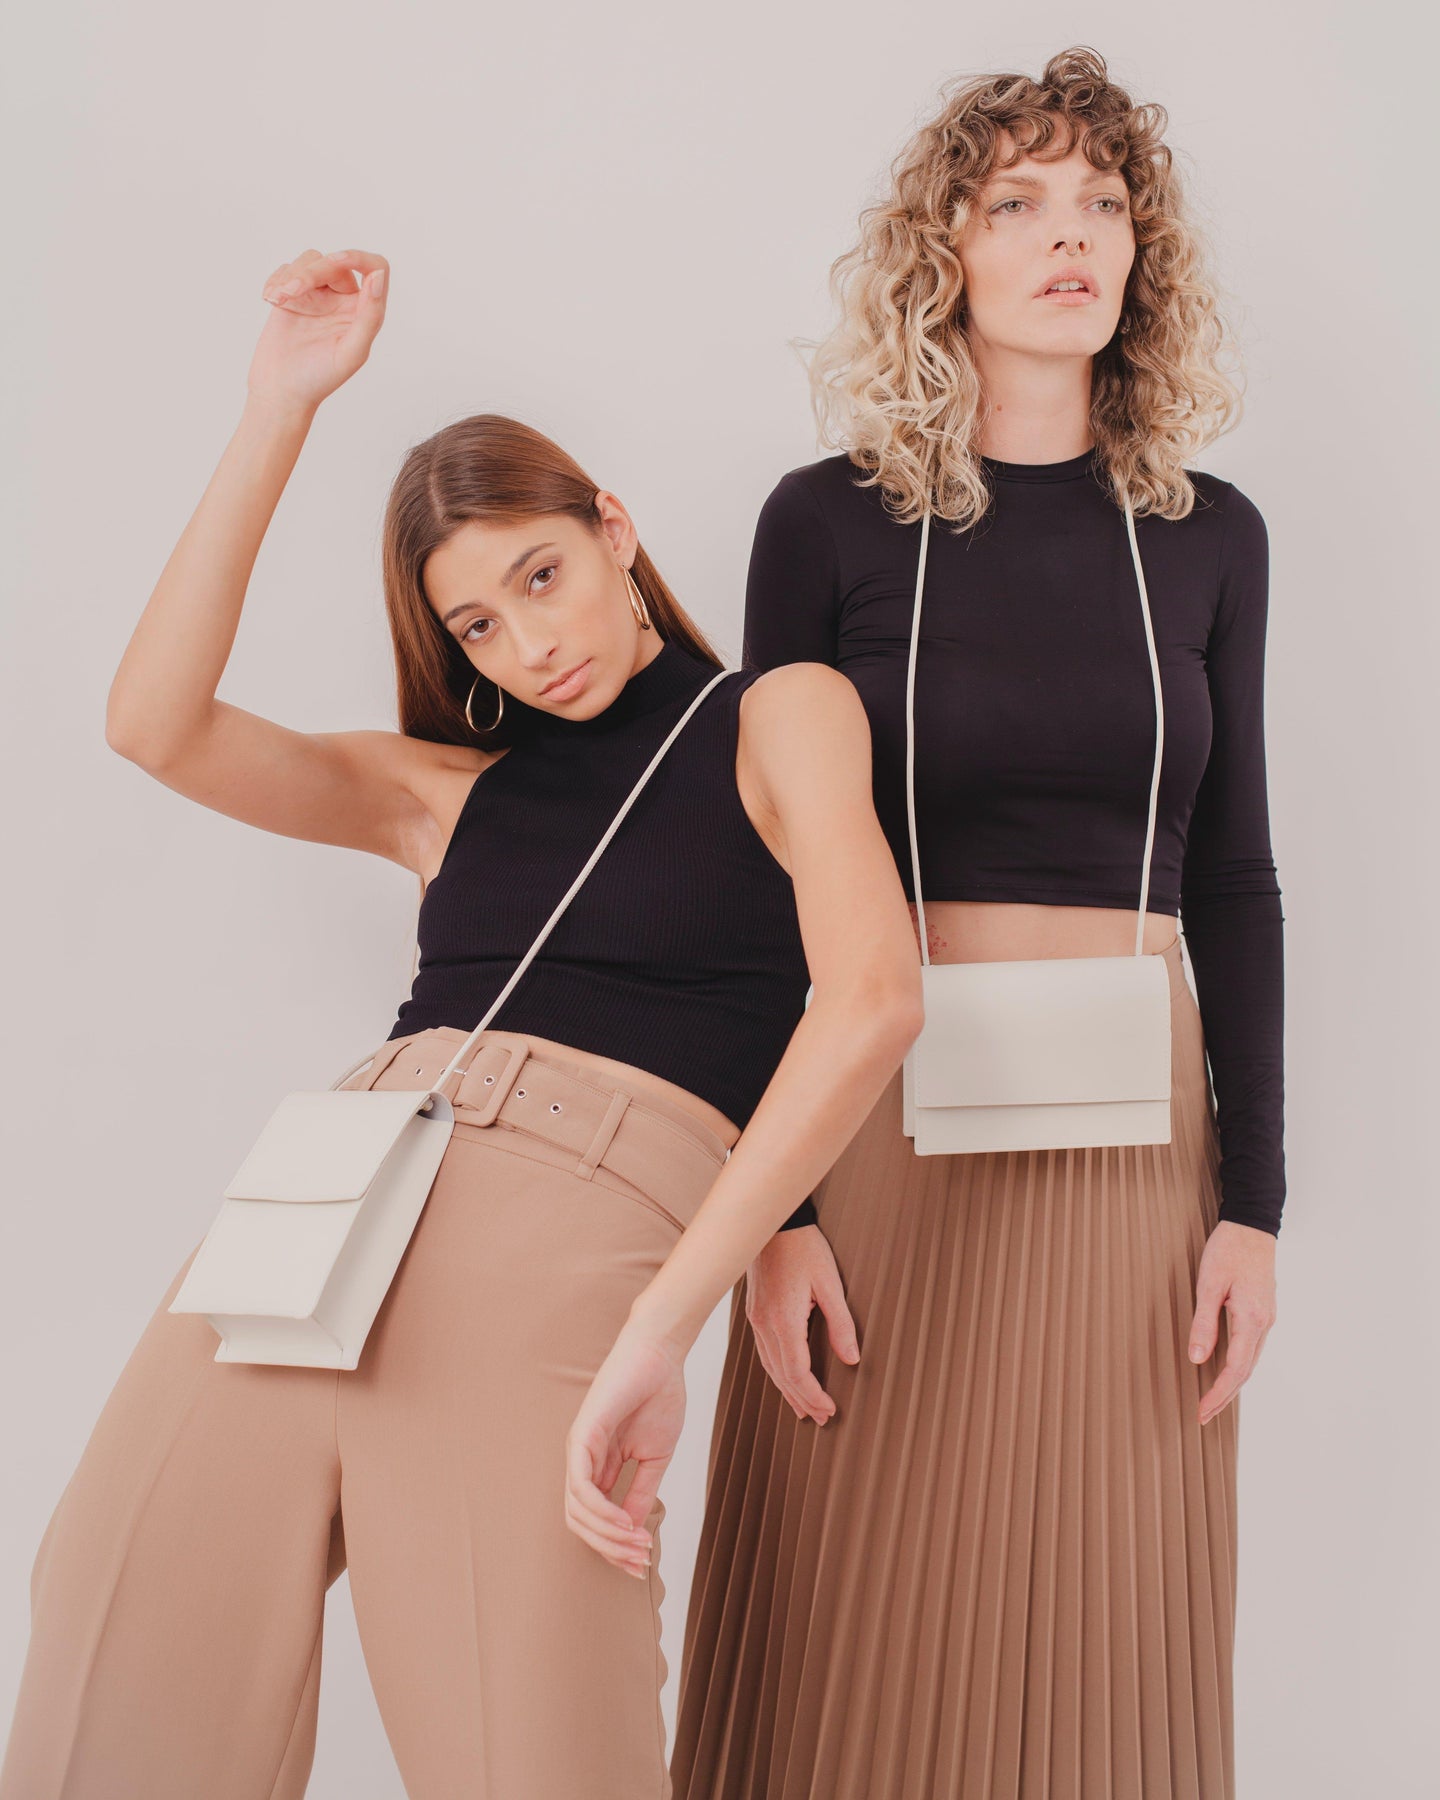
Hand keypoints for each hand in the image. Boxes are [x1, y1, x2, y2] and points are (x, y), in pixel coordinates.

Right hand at [247, 248, 389, 414]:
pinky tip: (271, 299)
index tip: (338, 261)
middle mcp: (345, 300)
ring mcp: (318, 296)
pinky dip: (277, 280)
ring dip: (290, 276)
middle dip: (310, 272)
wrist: (281, 390)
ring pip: (310, 260)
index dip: (359, 257)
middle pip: (335, 261)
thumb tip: (377, 278)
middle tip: (290, 293)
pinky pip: (287, 270)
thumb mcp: (351, 352)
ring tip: (278, 299)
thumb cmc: (319, 378)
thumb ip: (370, 317)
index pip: (374, 268)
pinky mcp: (293, 296)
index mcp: (365, 312)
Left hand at [564, 1319, 685, 1577]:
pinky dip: (600, 1511)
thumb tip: (630, 1533)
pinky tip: (625, 1522)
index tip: (642, 1565)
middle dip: (610, 1549)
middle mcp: (581, 1462)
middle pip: (580, 1523)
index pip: (594, 1520)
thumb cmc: (658, 1397)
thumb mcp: (654, 1458)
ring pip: (577, 1511)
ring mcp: (578, 1450)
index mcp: (597, 1466)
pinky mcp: (581, 1436)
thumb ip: (639, 1493)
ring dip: (608, 1536)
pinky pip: (580, 1486)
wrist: (661, 1355)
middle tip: (640, 1561)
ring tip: (637, 1545)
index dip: (615, 1548)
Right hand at [745, 1223, 859, 1423]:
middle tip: (821, 1419)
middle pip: (782, 1376)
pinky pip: (764, 1352)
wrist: (774, 1223)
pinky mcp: (754, 1312)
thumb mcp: (831, 1283)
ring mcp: (756, 1319)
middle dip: (802, 1400)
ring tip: (803, 1409)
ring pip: (770, 1367)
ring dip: (788, 1390)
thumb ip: (841, 1324)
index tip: (830, 1410)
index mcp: (784, 1321)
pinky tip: (785, 1377)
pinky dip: (777, 1372)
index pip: (798, 1373)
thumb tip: (852, 1359)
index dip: (814, 1395)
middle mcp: (764, 1325)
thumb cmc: (804, 1248)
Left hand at [1188, 1219, 1277, 1425]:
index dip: (1218, 1393)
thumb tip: (1198, 1359)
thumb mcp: (1209, 1284)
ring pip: (1251, 1361)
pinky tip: (1227, 1370)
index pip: (1235, 1369)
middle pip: (1246, 1371)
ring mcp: (1267, 1317)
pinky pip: (1252, 1347)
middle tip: (1204, 1415)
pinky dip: (1239, 1365)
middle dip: (1225, 1395)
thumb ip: (1204, 1323)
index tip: (1202, 1410)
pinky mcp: (1264, 1310)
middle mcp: (1265, 1323)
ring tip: (1212, 1399)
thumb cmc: (1229, 1249)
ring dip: (1232, 1383)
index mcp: (1252, 1319)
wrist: (1252, 1224)